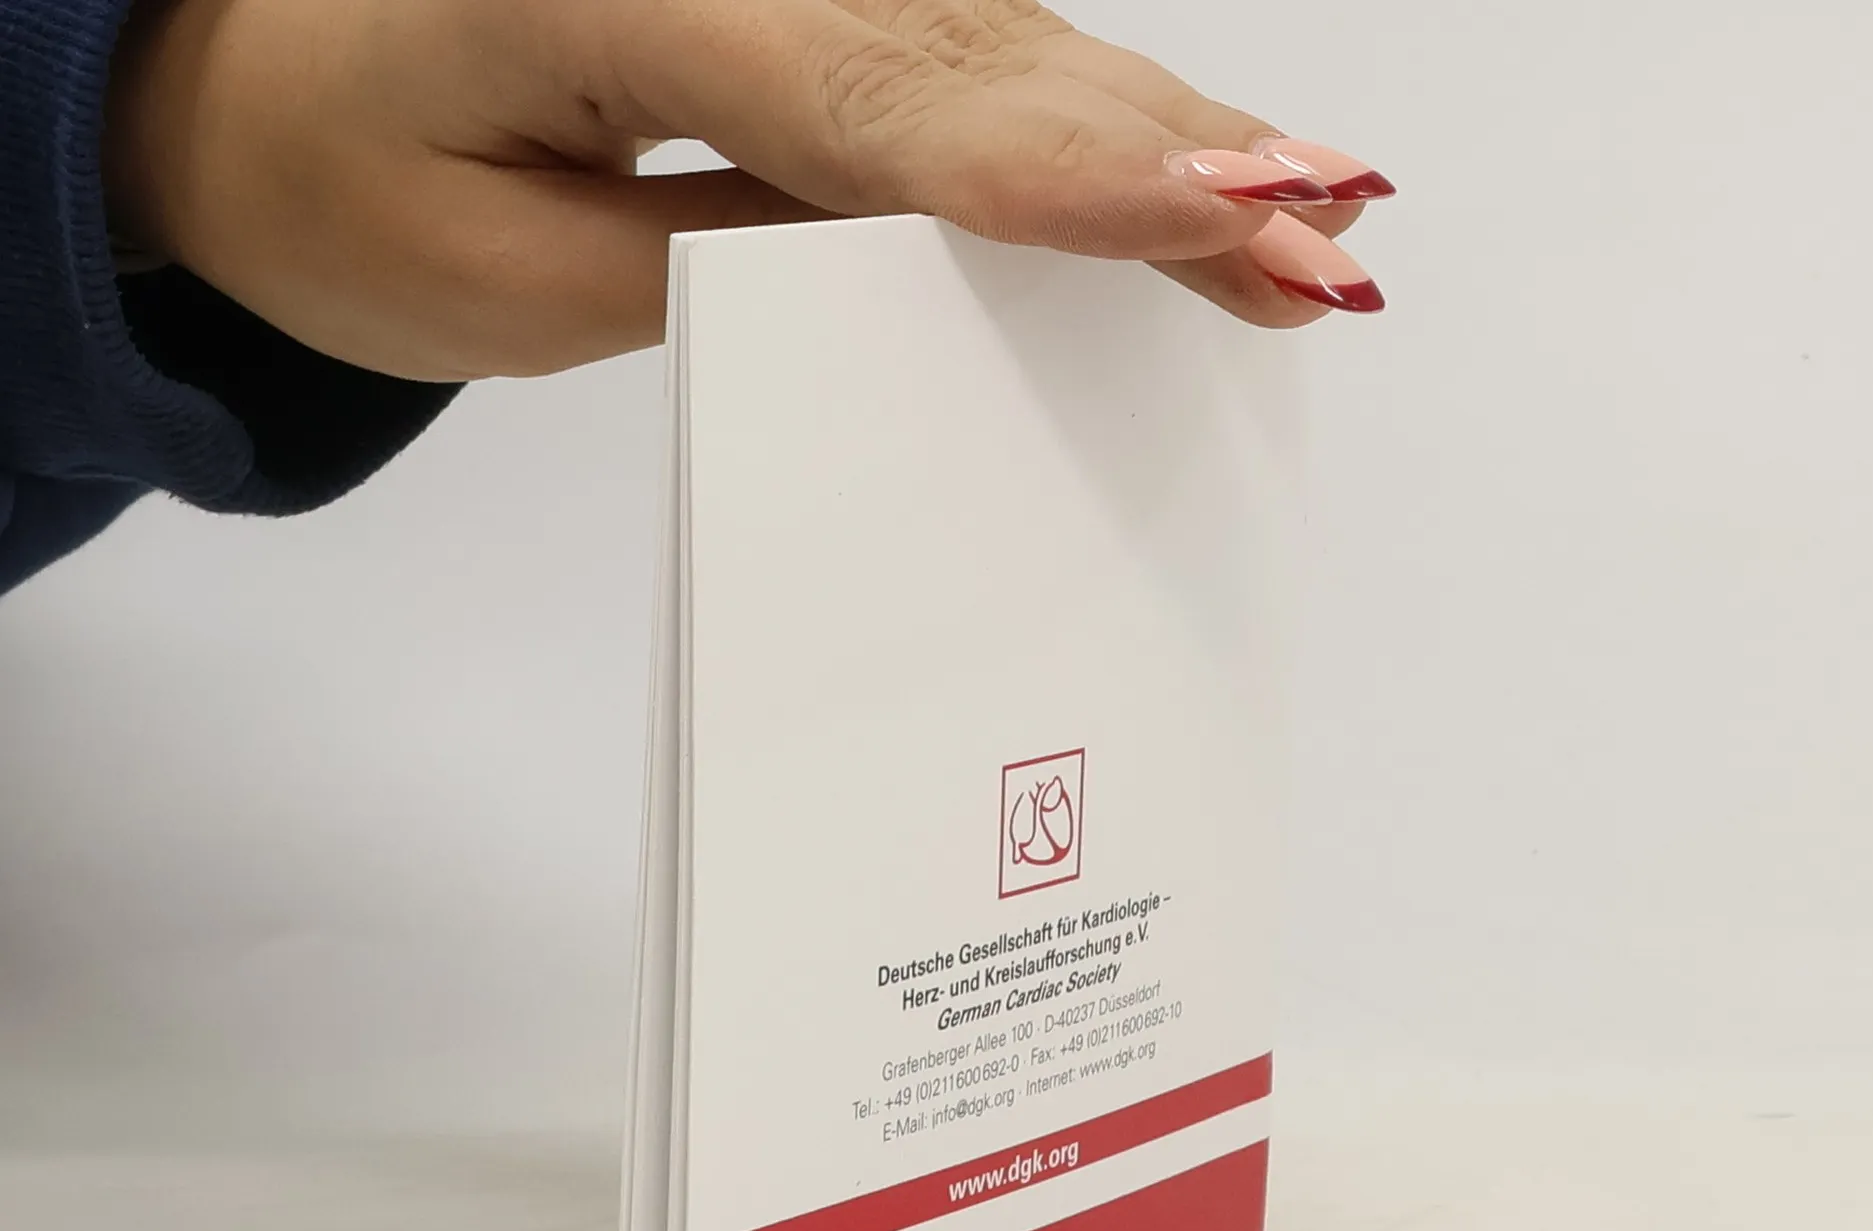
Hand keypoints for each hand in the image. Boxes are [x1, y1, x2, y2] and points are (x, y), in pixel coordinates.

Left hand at [105, 0, 1393, 381]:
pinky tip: (1189, 174)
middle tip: (1342, 239)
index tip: (1241, 220)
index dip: (1080, 179)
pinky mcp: (797, 4)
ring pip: (1008, 52)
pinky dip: (1086, 131)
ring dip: (1166, 142)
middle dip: (1176, 163)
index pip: (899, 108)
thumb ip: (714, 276)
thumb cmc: (333, 173)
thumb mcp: (501, 280)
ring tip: (1316, 222)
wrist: (249, 66)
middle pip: (995, 64)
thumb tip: (907, 278)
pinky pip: (965, 64)